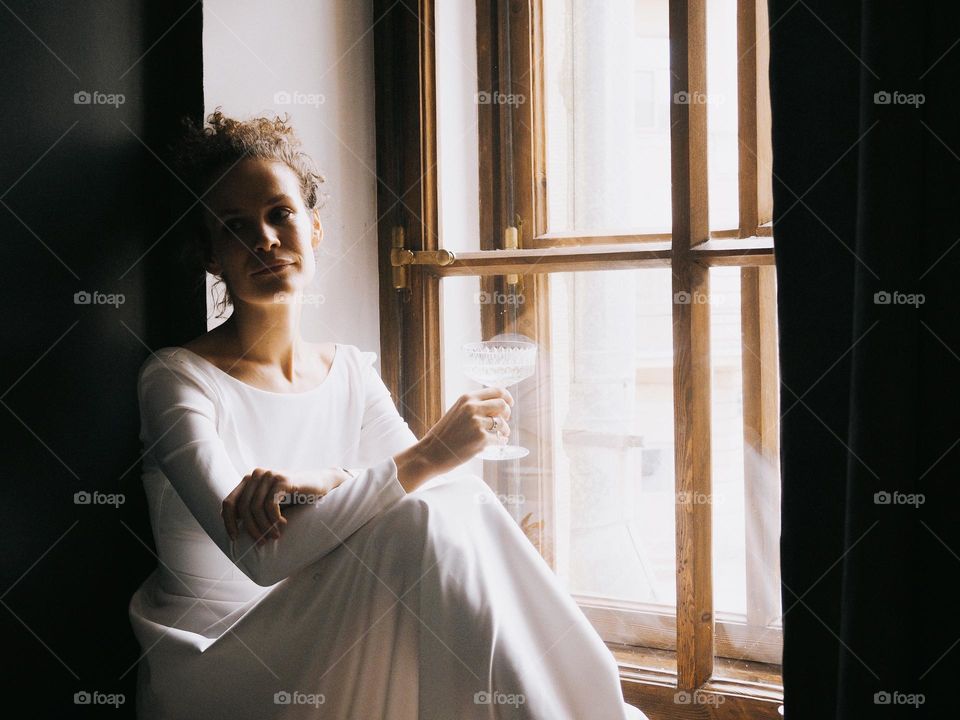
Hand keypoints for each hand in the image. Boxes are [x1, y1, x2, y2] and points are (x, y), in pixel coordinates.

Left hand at [221, 468, 350, 544]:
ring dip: (264, 527)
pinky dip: (274, 519)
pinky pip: (270, 505)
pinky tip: (283, 524)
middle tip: (262, 542)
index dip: (228, 522)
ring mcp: (268, 475)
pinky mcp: (281, 480)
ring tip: (274, 536)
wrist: (319, 483)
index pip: (228, 502)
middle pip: (242, 508)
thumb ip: (253, 507)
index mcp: (249, 480)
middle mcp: (256, 474)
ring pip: (255, 508)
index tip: (234, 538)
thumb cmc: (294, 496)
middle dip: (251, 529)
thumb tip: (233, 525)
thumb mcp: (270, 501)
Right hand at [414, 387, 513, 476]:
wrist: (431, 452)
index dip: (507, 397)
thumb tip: (497, 406)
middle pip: (503, 405)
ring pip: (503, 423)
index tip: (509, 403)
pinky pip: (499, 439)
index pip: (496, 391)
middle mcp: (472, 408)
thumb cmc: (444, 434)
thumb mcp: (457, 411)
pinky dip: (500, 442)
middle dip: (507, 413)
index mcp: (467, 398)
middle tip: (504, 421)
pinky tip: (497, 444)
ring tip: (501, 434)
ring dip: (505, 430)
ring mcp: (477, 423)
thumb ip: (474, 406)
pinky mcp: (481, 439)